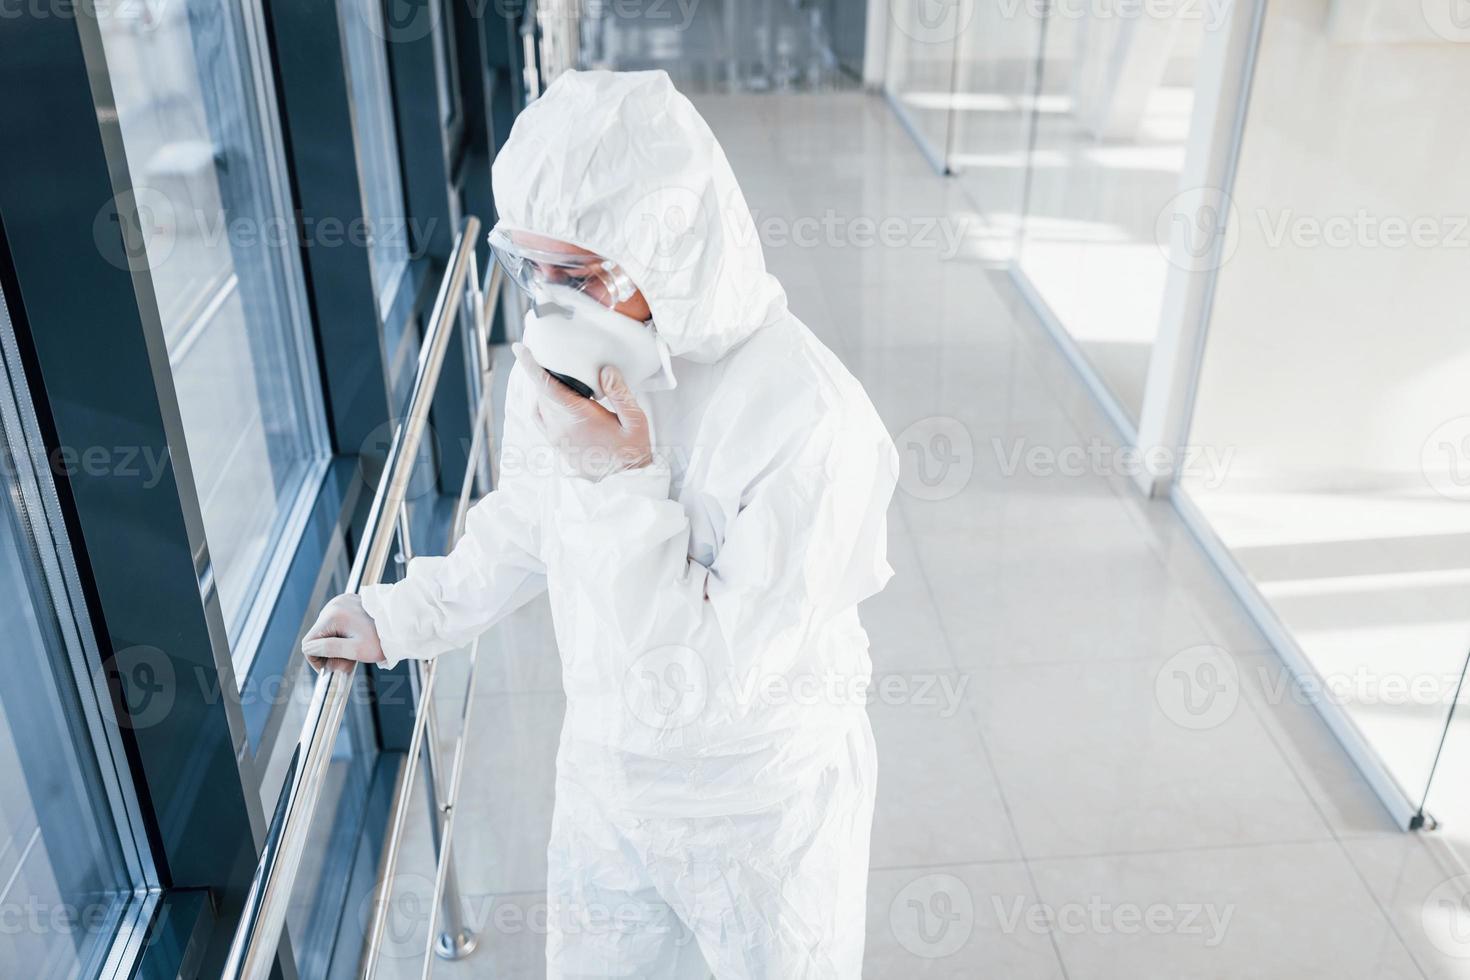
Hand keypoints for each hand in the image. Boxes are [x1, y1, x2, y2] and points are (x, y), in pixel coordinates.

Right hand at [302, 593, 384, 672]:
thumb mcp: (356, 651)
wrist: (403, 624)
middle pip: (317, 636)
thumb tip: (310, 651)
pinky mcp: (348, 602)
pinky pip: (336, 622)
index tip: (334, 665)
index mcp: (333, 615)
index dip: (317, 659)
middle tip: (348, 659)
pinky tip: (356, 636)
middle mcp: (334, 604)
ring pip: (326, 630)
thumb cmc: (383, 640)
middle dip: (329, 651)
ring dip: (336, 642)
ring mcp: (341, 601)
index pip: (308, 644)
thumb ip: (330, 651)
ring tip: (355, 646)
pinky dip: (342, 633)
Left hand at [514, 343, 652, 480]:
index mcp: (579, 417)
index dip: (531, 365)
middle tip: (548, 353)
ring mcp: (557, 437)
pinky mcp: (557, 444)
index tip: (520, 349)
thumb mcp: (635, 420)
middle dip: (541, 370)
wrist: (624, 481)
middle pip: (541, 391)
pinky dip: (541, 402)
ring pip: (540, 404)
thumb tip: (606, 370)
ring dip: (542, 386)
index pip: (547, 386)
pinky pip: (540, 418)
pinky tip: (551, 396)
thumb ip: (620, 393)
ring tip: (552, 371)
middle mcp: (561, 427)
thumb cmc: (632, 450)